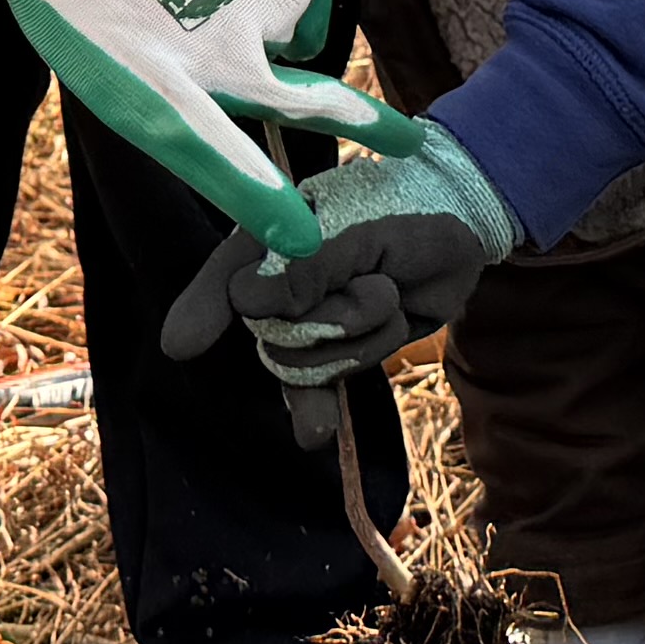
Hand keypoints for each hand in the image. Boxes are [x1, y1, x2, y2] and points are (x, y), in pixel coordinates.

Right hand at [155, 118, 518, 383]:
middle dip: (329, 322)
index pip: (228, 276)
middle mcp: (282, 281)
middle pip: (271, 334)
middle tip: (378, 285)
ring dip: (355, 343)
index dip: (205, 307)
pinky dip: (318, 404)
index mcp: (275, 235)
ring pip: (299, 363)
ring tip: (391, 301)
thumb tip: (248, 303)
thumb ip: (306, 265)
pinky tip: (314, 434)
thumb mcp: (358, 227)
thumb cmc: (407, 208)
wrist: (463, 228)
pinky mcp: (341, 347)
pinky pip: (324, 381)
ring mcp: (311, 318)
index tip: (181, 346)